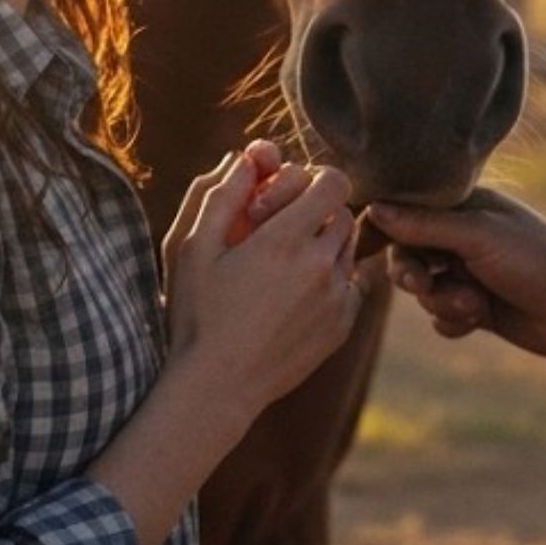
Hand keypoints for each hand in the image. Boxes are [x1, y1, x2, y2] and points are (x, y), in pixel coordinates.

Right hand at [163, 148, 361, 428]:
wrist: (215, 387)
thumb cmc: (197, 314)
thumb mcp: (194, 248)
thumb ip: (222, 195)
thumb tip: (247, 157)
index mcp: (284, 240)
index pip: (334, 182)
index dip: (315, 180)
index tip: (292, 193)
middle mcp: (319, 265)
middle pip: (343, 212)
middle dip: (317, 212)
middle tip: (283, 229)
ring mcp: (335, 298)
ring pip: (348, 247)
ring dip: (325, 245)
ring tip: (286, 265)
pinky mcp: (342, 326)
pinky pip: (351, 284)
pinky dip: (332, 281)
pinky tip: (296, 296)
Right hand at [367, 188, 545, 359]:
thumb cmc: (535, 258)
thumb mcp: (477, 235)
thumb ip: (425, 224)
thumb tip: (374, 207)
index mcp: (462, 207)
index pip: (407, 211)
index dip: (383, 227)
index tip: (364, 247)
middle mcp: (461, 237)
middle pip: (408, 253)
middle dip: (412, 272)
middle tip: (423, 282)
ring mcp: (469, 273)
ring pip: (425, 291)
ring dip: (443, 301)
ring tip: (474, 304)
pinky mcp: (477, 307)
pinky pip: (441, 318)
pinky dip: (454, 321)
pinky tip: (480, 319)